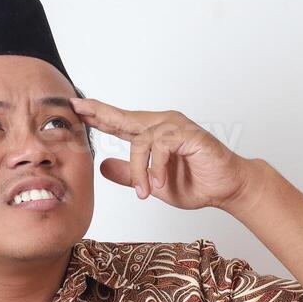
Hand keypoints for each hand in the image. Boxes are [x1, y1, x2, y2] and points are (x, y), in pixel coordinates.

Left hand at [69, 97, 262, 211]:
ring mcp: (176, 127)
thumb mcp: (152, 184)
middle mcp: (163, 125)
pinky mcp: (189, 135)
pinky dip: (157, 168)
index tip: (75, 108)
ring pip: (142, 140)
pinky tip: (159, 184)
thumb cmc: (195, 183)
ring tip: (145, 193)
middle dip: (100, 112)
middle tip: (78, 108)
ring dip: (139, 170)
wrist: (227, 188)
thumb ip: (130, 175)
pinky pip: (162, 147)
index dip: (98, 115)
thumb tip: (103, 167)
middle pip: (125, 116)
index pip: (119, 122)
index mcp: (152, 134)